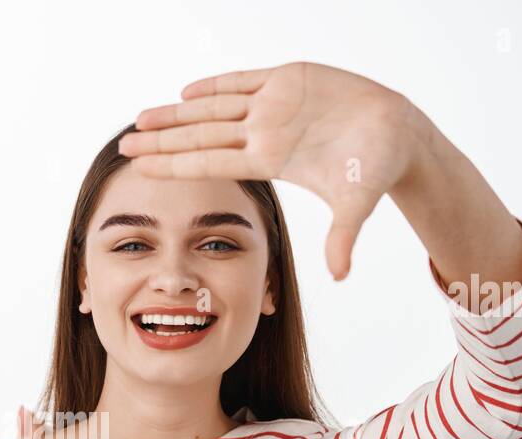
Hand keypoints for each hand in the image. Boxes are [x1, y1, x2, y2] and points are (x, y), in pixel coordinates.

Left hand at [117, 60, 426, 281]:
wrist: (398, 135)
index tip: (138, 166)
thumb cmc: (375, 168)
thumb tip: (340, 276)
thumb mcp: (357, 202)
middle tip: (122, 144)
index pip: (209, 162)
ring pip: (212, 108)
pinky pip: (243, 82)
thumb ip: (343, 236)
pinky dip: (215, 85)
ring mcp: (272, 106)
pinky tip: (185, 91)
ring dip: (176, 112)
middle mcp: (263, 133)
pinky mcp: (288, 79)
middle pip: (200, 136)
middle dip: (161, 139)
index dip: (174, 162)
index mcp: (269, 160)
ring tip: (141, 117)